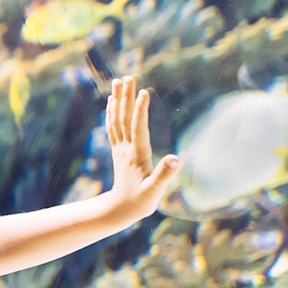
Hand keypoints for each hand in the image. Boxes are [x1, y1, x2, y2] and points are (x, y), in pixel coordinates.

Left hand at [105, 76, 178, 216]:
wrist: (119, 211)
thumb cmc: (140, 202)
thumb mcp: (155, 191)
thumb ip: (165, 175)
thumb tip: (176, 159)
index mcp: (137, 155)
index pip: (138, 127)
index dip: (140, 110)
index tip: (143, 91)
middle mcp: (126, 148)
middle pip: (124, 118)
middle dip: (126, 97)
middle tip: (127, 76)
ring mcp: (120, 149)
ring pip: (116, 119)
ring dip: (117, 100)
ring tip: (118, 81)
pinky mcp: (118, 152)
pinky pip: (113, 128)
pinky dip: (112, 113)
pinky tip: (111, 102)